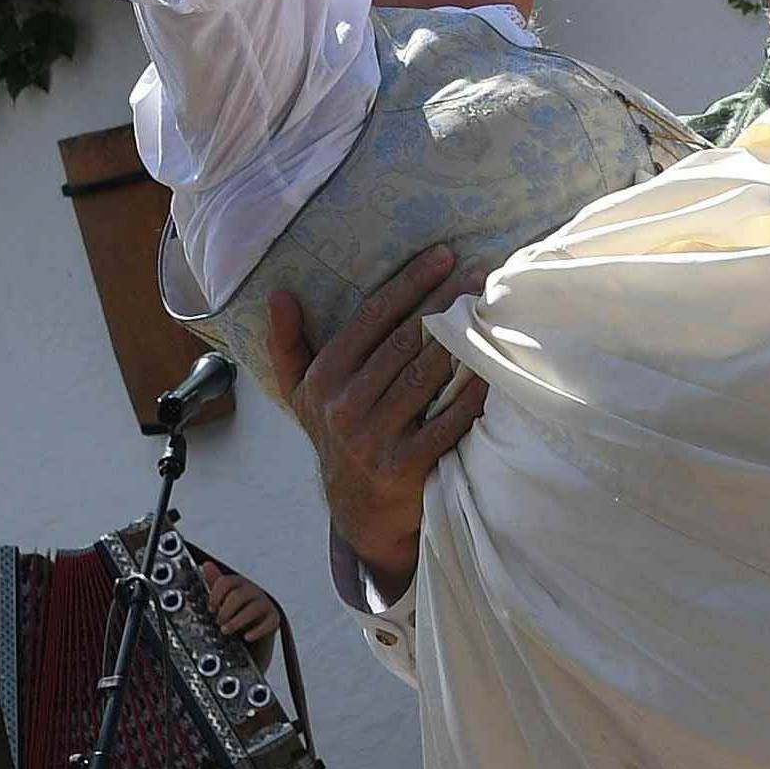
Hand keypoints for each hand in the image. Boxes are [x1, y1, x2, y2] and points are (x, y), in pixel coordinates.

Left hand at [195, 555, 278, 664]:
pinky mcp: (274, 618)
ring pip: (253, 609)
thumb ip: (215, 581)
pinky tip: (247, 637)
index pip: (227, 582)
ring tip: (226, 631)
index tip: (210, 608)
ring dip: (237, 621)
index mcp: (239, 584)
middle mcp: (252, 591)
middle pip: (239, 595)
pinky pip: (269, 623)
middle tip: (218, 621)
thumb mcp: (223, 596)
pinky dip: (257, 631)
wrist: (254, 624)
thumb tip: (206, 565)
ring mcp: (264, 604)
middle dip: (226, 610)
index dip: (216, 595)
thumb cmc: (236, 608)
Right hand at [264, 245, 484, 598]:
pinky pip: (446, 420)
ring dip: (459, 339)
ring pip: (426, 374)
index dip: (410, 282)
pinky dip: (470, 393)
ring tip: (487, 309)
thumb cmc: (337, 437)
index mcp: (323, 377)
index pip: (372, 317)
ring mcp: (374, 437)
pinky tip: (490, 368)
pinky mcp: (405, 465)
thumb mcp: (302, 394)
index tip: (443, 255)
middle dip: (443, 300)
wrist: (358, 513)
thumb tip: (279, 294)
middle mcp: (344, 405)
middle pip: (404, 339)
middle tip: (477, 271)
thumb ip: (289, 344)